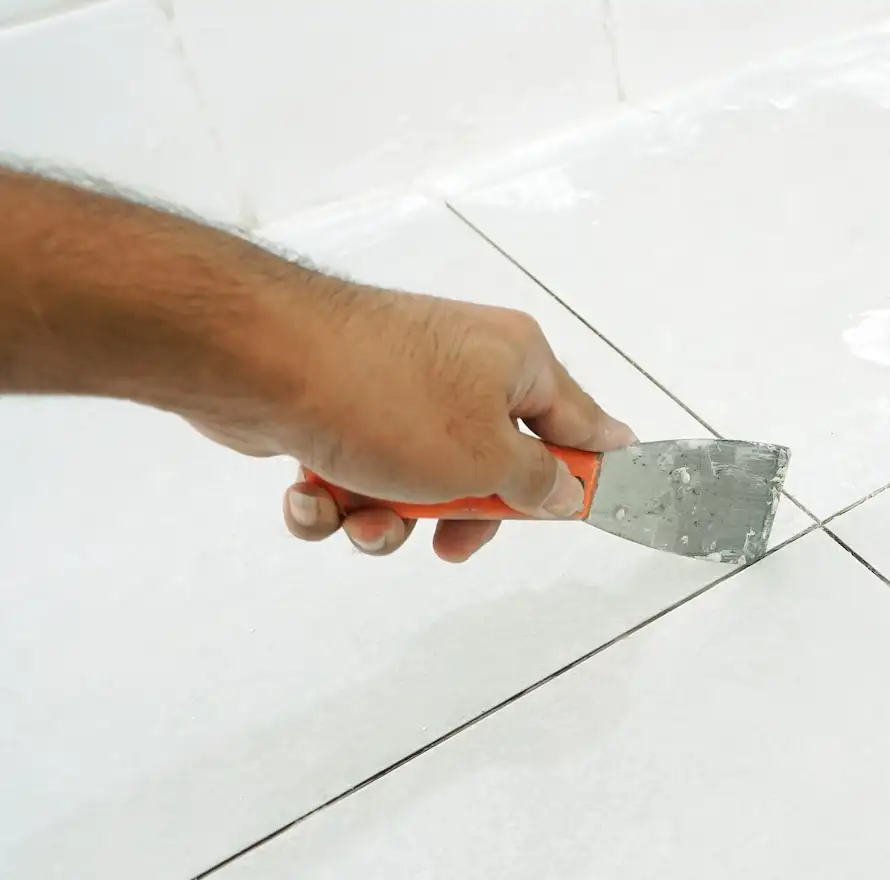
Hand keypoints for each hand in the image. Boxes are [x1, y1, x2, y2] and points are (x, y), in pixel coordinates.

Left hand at [189, 284, 635, 561]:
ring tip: (362, 521)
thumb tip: (568, 491)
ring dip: (390, 519)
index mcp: (515, 360)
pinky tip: (312, 497)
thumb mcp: (486, 459)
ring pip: (418, 480)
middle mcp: (463, 365)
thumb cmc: (388, 401)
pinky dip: (336, 499)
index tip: (598, 504)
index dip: (589, 468)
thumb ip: (536, 482)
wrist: (261, 363)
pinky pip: (358, 471)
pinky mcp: (341, 406)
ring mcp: (399, 385)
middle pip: (493, 464)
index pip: (577, 420)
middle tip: (449, 542)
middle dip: (463, 516)